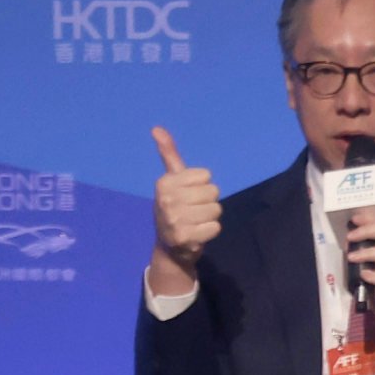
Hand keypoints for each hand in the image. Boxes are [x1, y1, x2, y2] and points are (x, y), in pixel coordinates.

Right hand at [147, 126, 218, 293]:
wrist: (170, 247)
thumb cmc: (175, 208)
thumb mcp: (171, 180)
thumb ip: (169, 155)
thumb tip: (157, 128)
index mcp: (164, 183)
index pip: (206, 176)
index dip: (202, 186)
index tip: (189, 195)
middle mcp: (167, 200)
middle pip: (213, 192)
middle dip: (208, 202)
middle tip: (193, 211)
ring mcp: (174, 220)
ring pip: (216, 210)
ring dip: (210, 218)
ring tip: (195, 222)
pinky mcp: (186, 238)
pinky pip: (216, 227)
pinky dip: (210, 232)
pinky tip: (197, 234)